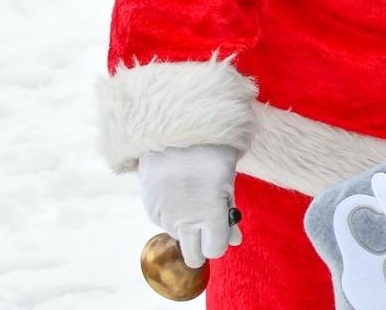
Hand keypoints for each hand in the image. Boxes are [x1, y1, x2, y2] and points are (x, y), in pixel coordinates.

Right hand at [138, 145, 240, 267]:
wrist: (176, 130)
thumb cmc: (212, 150)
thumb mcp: (228, 180)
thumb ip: (228, 212)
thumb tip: (235, 239)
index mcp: (210, 216)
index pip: (215, 250)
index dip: (221, 240)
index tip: (223, 228)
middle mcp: (185, 222)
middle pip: (194, 255)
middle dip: (203, 245)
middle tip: (208, 225)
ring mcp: (164, 216)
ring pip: (178, 236)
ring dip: (187, 226)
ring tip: (193, 197)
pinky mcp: (150, 206)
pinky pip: (163, 221)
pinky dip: (172, 214)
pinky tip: (178, 193)